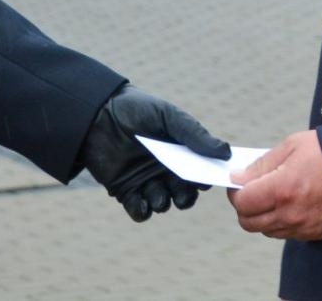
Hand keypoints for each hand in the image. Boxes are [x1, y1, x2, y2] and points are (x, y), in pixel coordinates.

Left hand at [79, 84, 229, 221]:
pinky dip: (142, 211)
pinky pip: (138, 210)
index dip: (205, 178)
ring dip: (163, 203)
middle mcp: (165, 169)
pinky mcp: (124, 190)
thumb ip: (195, 135)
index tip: (206, 179)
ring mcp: (145, 181)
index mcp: (180, 152)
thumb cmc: (136, 109)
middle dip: (185, 197)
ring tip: (158, 196)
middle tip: (182, 195)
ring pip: (162, 203)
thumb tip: (225, 152)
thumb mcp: (169, 117)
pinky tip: (142, 203)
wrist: (96, 113)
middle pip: (184, 193)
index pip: (199, 171)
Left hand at [227, 130, 321, 239]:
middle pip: (248, 222)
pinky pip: (286, 233)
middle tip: (252, 190)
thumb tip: (240, 176)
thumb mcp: (293, 145)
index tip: (239, 182)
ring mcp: (302, 227)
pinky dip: (281, 221)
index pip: (242, 202)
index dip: (236, 191)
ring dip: (263, 215)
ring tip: (274, 195)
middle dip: (245, 206)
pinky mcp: (314, 234)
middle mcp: (290, 214)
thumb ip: (262, 164)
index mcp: (282, 189)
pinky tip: (291, 203)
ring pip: (266, 230)